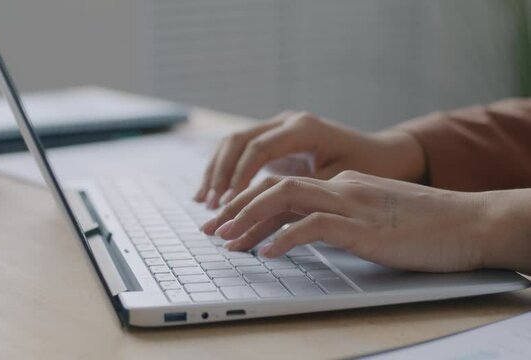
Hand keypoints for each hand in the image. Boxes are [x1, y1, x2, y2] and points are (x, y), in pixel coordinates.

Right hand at [194, 111, 424, 208]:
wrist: (386, 156)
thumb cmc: (370, 170)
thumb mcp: (338, 182)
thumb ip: (302, 193)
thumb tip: (268, 213)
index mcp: (303, 128)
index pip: (258, 149)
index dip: (239, 177)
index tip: (228, 204)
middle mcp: (287, 122)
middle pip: (238, 141)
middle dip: (220, 175)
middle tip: (211, 206)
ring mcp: (279, 129)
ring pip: (234, 144)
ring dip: (216, 172)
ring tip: (204, 202)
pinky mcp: (276, 142)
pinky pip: (242, 152)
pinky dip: (225, 172)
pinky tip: (214, 194)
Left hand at [200, 171, 529, 272]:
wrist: (470, 221)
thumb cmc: (424, 225)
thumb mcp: (373, 216)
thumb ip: (339, 218)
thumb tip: (303, 233)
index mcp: (340, 184)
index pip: (283, 187)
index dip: (248, 205)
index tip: (226, 225)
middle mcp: (340, 186)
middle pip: (274, 187)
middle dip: (236, 208)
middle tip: (211, 231)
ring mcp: (351, 202)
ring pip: (285, 198)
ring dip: (250, 219)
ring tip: (228, 241)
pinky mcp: (363, 224)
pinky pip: (313, 225)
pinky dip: (285, 238)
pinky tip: (268, 253)